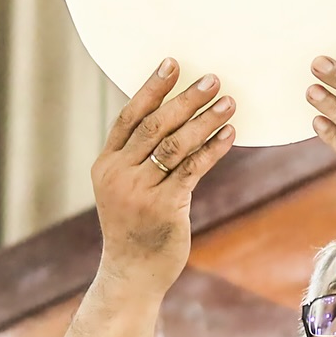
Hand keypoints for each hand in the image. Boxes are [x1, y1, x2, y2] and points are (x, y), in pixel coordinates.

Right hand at [92, 59, 235, 296]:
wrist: (133, 273)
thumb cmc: (135, 228)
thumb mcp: (124, 190)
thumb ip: (138, 159)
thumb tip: (172, 120)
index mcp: (106, 165)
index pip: (129, 117)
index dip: (151, 88)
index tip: (172, 63)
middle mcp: (119, 174)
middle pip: (155, 125)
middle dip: (186, 99)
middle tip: (213, 79)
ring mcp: (139, 191)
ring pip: (176, 145)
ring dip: (205, 120)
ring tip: (229, 102)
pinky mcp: (164, 207)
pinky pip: (192, 169)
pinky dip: (213, 149)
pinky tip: (229, 134)